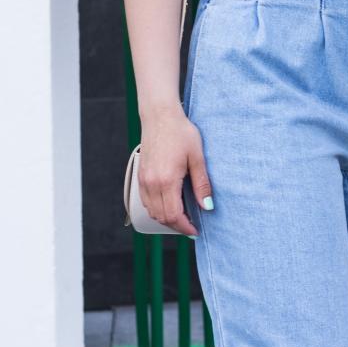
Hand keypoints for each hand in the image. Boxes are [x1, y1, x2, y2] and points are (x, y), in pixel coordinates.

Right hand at [138, 108, 212, 234]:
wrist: (160, 116)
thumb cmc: (180, 133)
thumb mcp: (197, 157)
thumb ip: (202, 184)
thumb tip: (207, 207)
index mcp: (166, 180)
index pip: (173, 215)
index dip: (185, 227)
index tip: (196, 230)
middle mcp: (151, 183)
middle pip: (161, 217)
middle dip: (177, 226)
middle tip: (192, 226)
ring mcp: (143, 180)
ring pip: (151, 211)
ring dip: (166, 218)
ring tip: (182, 217)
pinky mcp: (140, 176)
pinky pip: (146, 201)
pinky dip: (156, 209)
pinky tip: (169, 205)